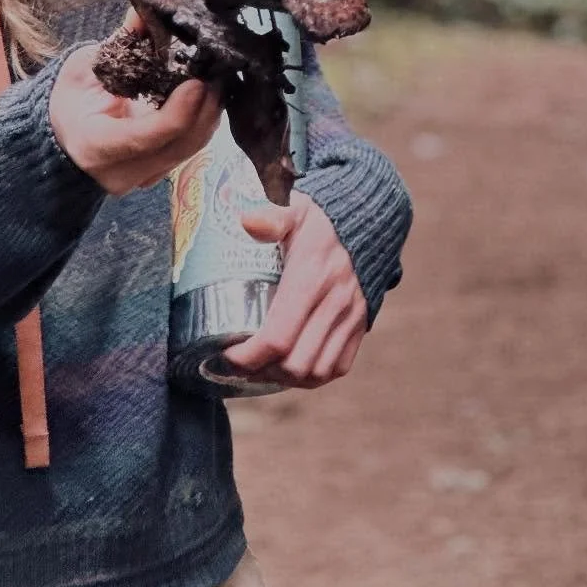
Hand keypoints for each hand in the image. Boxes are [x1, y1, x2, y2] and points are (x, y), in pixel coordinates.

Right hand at [49, 33, 221, 196]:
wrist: (59, 135)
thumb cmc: (68, 99)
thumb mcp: (84, 67)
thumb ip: (119, 44)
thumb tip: (146, 9)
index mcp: (94, 145)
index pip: (145, 137)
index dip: (178, 112)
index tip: (197, 82)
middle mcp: (120, 172)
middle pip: (178, 146)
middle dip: (204, 109)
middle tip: (216, 72)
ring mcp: (140, 178)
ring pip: (189, 151)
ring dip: (208, 115)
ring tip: (216, 80)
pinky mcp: (156, 174)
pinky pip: (187, 150)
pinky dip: (201, 123)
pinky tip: (206, 98)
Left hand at [222, 194, 366, 387]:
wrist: (365, 218)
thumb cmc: (317, 216)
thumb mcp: (293, 207)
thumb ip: (271, 213)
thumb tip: (246, 220)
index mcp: (312, 278)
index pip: (277, 338)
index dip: (246, 357)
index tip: (221, 356)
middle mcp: (335, 304)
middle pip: (294, 364)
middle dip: (259, 372)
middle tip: (230, 365)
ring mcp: (351, 318)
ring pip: (316, 373)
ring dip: (283, 380)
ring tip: (255, 370)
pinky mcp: (360, 325)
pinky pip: (337, 367)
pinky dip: (310, 377)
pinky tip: (285, 370)